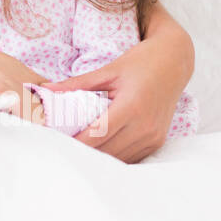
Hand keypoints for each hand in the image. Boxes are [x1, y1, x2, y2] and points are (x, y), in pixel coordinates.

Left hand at [34, 39, 180, 162]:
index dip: (76, 142)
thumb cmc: (140, 63)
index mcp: (131, 107)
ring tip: (77, 150)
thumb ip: (77, 83)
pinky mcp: (157, 141)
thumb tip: (46, 88)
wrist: (174, 63)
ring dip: (98, 157)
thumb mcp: (109, 70)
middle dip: (83, 151)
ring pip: (119, 158)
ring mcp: (153, 136)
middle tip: (61, 147)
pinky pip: (132, 157)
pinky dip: (114, 155)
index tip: (56, 142)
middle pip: (107, 150)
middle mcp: (145, 126)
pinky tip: (100, 150)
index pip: (98, 134)